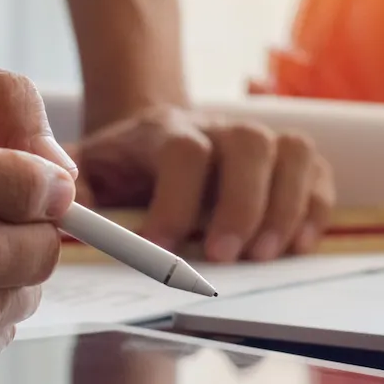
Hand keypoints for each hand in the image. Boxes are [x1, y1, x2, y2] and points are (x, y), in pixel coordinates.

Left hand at [72, 106, 334, 262]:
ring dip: (284, 207)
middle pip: (249, 144)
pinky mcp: (287, 160)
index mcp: (163, 130)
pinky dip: (315, 209)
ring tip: (264, 256)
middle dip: (241, 204)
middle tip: (226, 257)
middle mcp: (217, 127)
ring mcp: (258, 140)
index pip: (183, 151)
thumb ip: (72, 190)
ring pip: (292, 152)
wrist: (151, 135)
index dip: (176, 199)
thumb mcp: (83, 171)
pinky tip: (296, 246)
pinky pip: (318, 172)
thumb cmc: (118, 167)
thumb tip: (66, 214)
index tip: (160, 248)